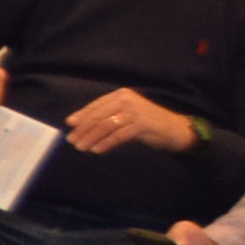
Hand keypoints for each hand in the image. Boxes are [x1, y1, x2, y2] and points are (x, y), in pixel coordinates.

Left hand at [66, 86, 196, 155]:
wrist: (174, 128)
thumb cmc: (146, 122)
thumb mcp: (126, 114)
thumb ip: (108, 116)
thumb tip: (80, 125)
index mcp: (121, 94)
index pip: (96, 105)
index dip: (82, 114)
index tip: (70, 124)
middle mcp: (127, 100)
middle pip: (99, 115)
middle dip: (83, 129)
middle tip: (72, 140)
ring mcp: (135, 112)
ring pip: (106, 126)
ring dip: (91, 138)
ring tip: (81, 147)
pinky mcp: (141, 125)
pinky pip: (118, 135)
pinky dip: (106, 143)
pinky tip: (97, 150)